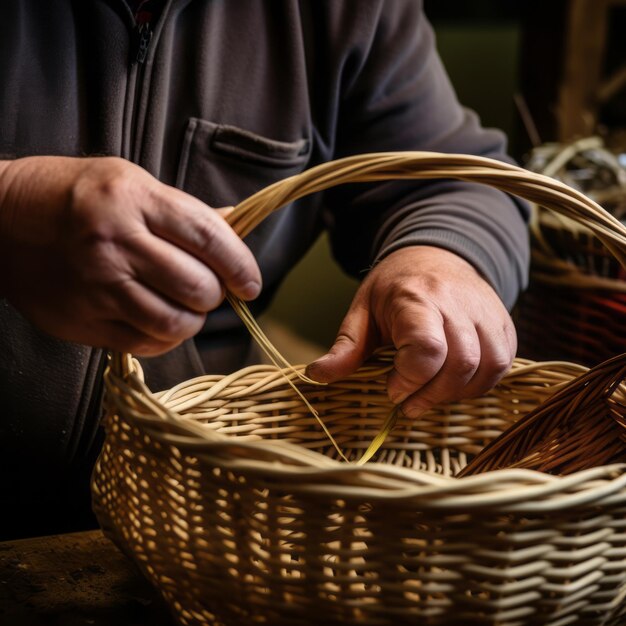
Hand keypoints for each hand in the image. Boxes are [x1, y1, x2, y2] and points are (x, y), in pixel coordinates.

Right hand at [0, 156, 260, 354]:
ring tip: (184, 306)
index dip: (242, 266)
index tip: (251, 283)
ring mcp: (96, 286)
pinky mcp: (82, 321)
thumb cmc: (72, 195)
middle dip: (217, 295)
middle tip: (210, 290)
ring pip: (175, 324)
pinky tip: (158, 319)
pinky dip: (164, 337)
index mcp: (135, 199)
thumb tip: (238, 226)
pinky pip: (144, 344)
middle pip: (198, 288)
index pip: (210, 238)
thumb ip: (186, 211)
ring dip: (193, 320)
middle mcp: (116, 242)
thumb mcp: (131, 183)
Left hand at [306, 246, 515, 416]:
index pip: (427, 348)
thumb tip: (316, 376)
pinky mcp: (504, 324)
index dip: (411, 380)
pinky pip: (502, 364)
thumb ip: (345, 347)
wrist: (436, 255)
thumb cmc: (395, 288)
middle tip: (408, 403)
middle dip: (433, 395)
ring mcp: (486, 312)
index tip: (392, 389)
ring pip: (487, 367)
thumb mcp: (363, 311)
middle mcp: (457, 304)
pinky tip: (454, 384)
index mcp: (416, 299)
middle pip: (460, 363)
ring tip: (431, 394)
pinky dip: (479, 384)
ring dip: (458, 393)